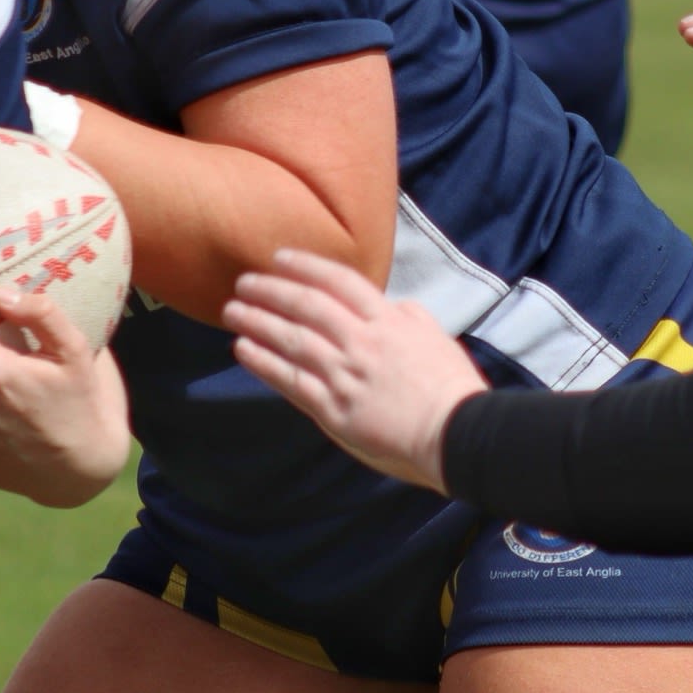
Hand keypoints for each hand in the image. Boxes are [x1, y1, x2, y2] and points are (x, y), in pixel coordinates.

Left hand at [223, 249, 486, 494]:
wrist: (458, 434)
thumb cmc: (453, 389)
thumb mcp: (437, 338)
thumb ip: (410, 317)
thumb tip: (392, 305)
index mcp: (388, 321)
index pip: (339, 281)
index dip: (306, 266)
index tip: (280, 258)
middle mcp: (361, 341)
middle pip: (307, 305)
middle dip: (271, 290)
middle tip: (244, 282)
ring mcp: (345, 375)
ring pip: (292, 339)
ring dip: (258, 321)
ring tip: (233, 311)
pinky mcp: (334, 409)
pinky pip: (290, 380)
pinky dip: (264, 362)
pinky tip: (243, 350)